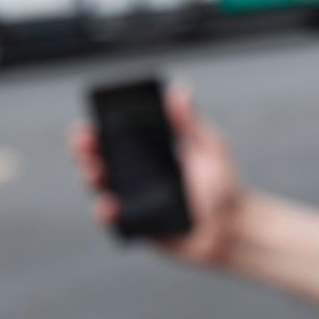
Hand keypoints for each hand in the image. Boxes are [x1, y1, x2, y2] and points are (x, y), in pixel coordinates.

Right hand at [70, 86, 247, 266]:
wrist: (235, 228)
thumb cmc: (225, 186)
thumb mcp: (209, 148)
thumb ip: (190, 122)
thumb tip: (179, 90)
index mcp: (149, 152)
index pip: (114, 137)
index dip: (95, 131)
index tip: (88, 125)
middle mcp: (136, 176)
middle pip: (99, 160)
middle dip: (85, 152)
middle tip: (83, 146)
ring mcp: (134, 201)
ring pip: (101, 189)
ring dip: (91, 178)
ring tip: (94, 171)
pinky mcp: (138, 226)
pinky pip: (115, 221)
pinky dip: (107, 213)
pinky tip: (110, 205)